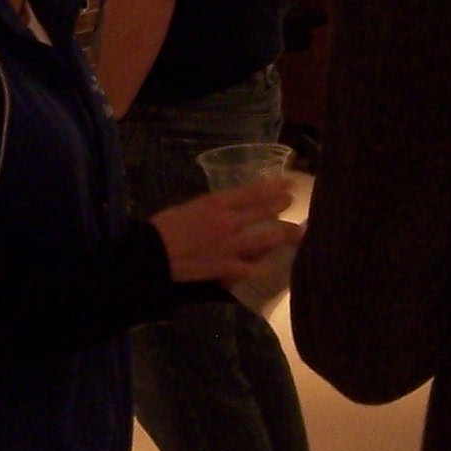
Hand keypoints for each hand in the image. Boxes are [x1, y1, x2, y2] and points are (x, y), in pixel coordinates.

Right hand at [150, 181, 297, 284]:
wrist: (152, 253)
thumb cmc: (164, 226)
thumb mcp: (190, 206)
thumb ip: (213, 208)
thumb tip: (230, 210)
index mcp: (217, 203)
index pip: (253, 192)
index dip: (274, 187)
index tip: (288, 183)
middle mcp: (229, 222)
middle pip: (264, 212)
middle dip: (282, 206)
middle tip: (293, 202)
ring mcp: (231, 246)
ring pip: (266, 240)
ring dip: (285, 235)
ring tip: (298, 232)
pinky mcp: (227, 268)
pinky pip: (252, 267)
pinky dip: (261, 265)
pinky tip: (268, 263)